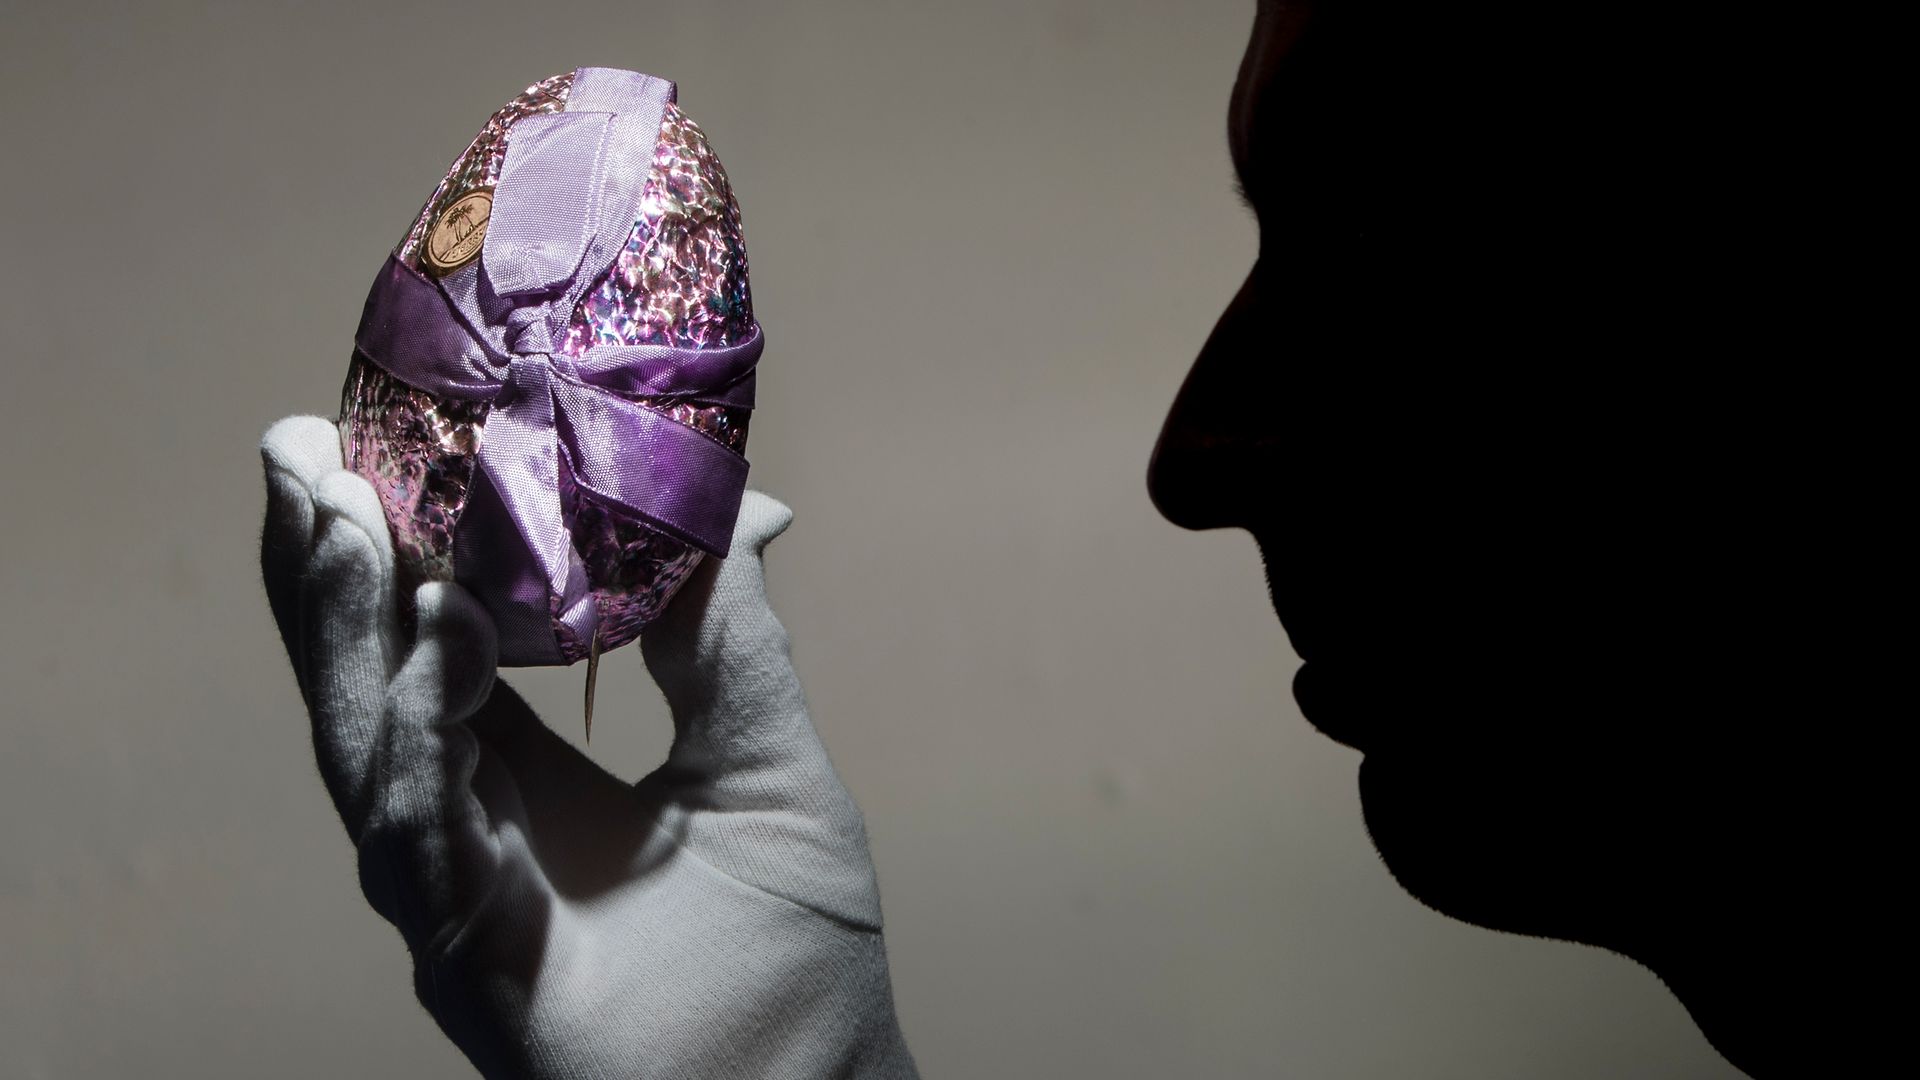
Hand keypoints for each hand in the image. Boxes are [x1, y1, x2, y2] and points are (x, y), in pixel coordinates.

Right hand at [259, 415, 915, 1078]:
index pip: (433, 653)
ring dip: (348, 632)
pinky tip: (433, 639)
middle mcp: (472, 835)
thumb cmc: (791, 953)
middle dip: (332, 573)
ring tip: (341, 514)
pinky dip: (422, 734)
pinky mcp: (471, 964)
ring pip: (368, 752)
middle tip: (306, 450)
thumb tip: (743, 501)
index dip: (398, 555)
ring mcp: (457, 902)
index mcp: (526, 785)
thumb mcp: (766, 758)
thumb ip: (729, 638)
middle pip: (372, 685)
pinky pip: (426, 837)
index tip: (377, 441)